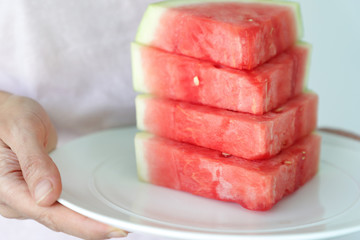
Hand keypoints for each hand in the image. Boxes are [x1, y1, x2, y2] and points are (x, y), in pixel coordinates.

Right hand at [0, 92, 126, 238]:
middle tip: (123, 228)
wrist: (2, 113)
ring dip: (87, 220)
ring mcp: (27, 196)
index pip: (48, 213)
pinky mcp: (37, 190)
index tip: (110, 228)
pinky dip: (80, 208)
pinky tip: (98, 209)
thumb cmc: (7, 116)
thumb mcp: (20, 130)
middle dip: (91, 227)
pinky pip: (60, 204)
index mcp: (7, 187)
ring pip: (60, 215)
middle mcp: (16, 199)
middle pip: (57, 219)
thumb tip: (48, 195)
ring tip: (117, 222)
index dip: (82, 224)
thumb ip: (33, 161)